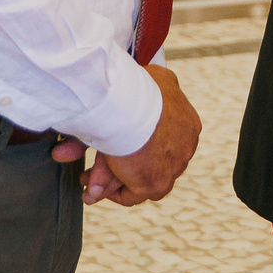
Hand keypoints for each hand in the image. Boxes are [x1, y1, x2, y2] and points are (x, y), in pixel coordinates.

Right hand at [50, 65, 200, 206]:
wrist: (129, 106)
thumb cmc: (136, 88)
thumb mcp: (150, 78)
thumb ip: (147, 90)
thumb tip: (141, 92)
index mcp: (187, 122)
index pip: (162, 138)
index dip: (135, 143)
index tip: (115, 143)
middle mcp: (185, 147)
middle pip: (148, 160)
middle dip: (118, 165)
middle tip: (92, 167)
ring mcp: (174, 167)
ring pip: (139, 177)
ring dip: (111, 179)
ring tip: (85, 179)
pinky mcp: (158, 184)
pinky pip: (132, 194)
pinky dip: (111, 192)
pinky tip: (93, 189)